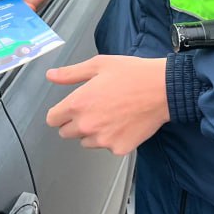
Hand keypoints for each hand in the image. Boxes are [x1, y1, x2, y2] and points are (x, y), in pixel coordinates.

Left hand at [46, 56, 168, 155]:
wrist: (163, 89)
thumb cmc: (133, 74)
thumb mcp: (98, 65)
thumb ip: (71, 74)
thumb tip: (51, 76)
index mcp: (77, 104)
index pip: (52, 119)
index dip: (60, 112)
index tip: (71, 108)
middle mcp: (86, 125)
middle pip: (66, 133)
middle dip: (75, 122)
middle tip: (95, 108)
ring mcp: (102, 140)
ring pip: (86, 141)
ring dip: (93, 132)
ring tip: (112, 115)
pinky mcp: (118, 148)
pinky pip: (108, 146)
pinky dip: (113, 138)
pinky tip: (124, 123)